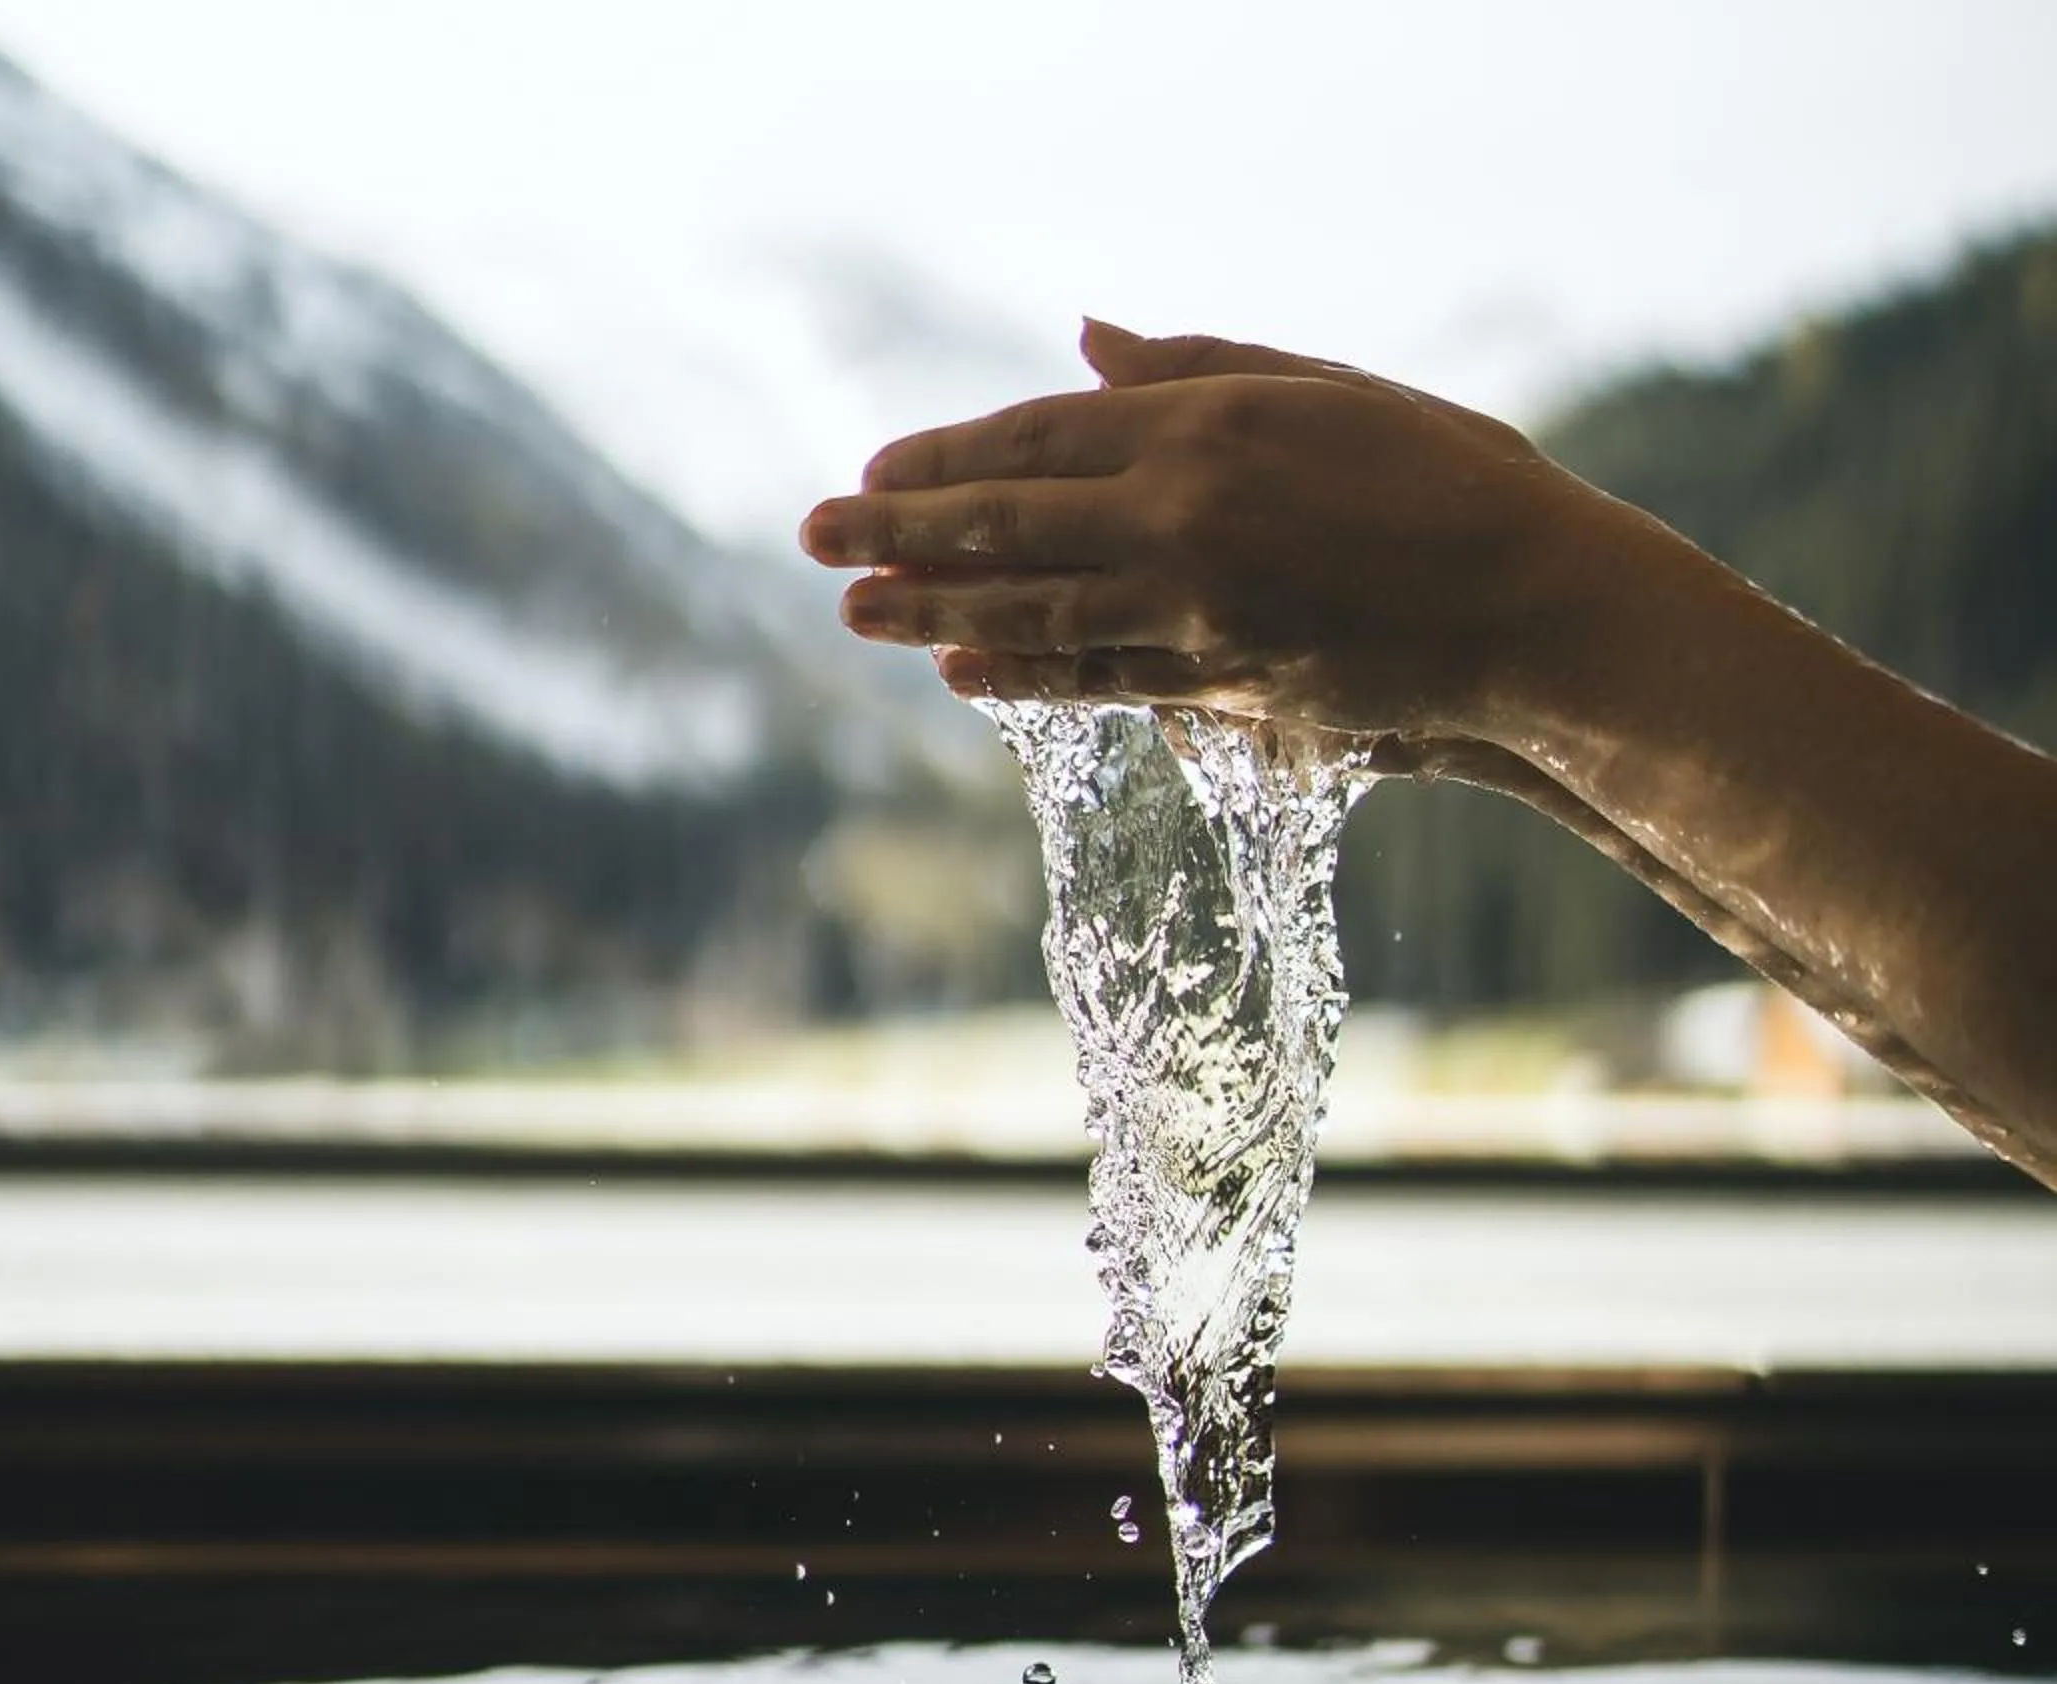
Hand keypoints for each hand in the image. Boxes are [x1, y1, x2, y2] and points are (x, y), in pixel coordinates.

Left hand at [800, 319, 1602, 750]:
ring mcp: (1200, 604)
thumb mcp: (1323, 391)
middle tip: (815, 541)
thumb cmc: (1445, 480)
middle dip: (904, 531)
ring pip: (1037, 605)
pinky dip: (1026, 674)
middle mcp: (1186, 511)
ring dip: (936, 611)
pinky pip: (1102, 676)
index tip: (875, 472)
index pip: (1041, 436)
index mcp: (1207, 423)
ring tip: (856, 613)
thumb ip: (1196, 367)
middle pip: (1013, 517)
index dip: (949, 458)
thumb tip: (1087, 342)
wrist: (1530, 605)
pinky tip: (961, 672)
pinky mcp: (1225, 680)